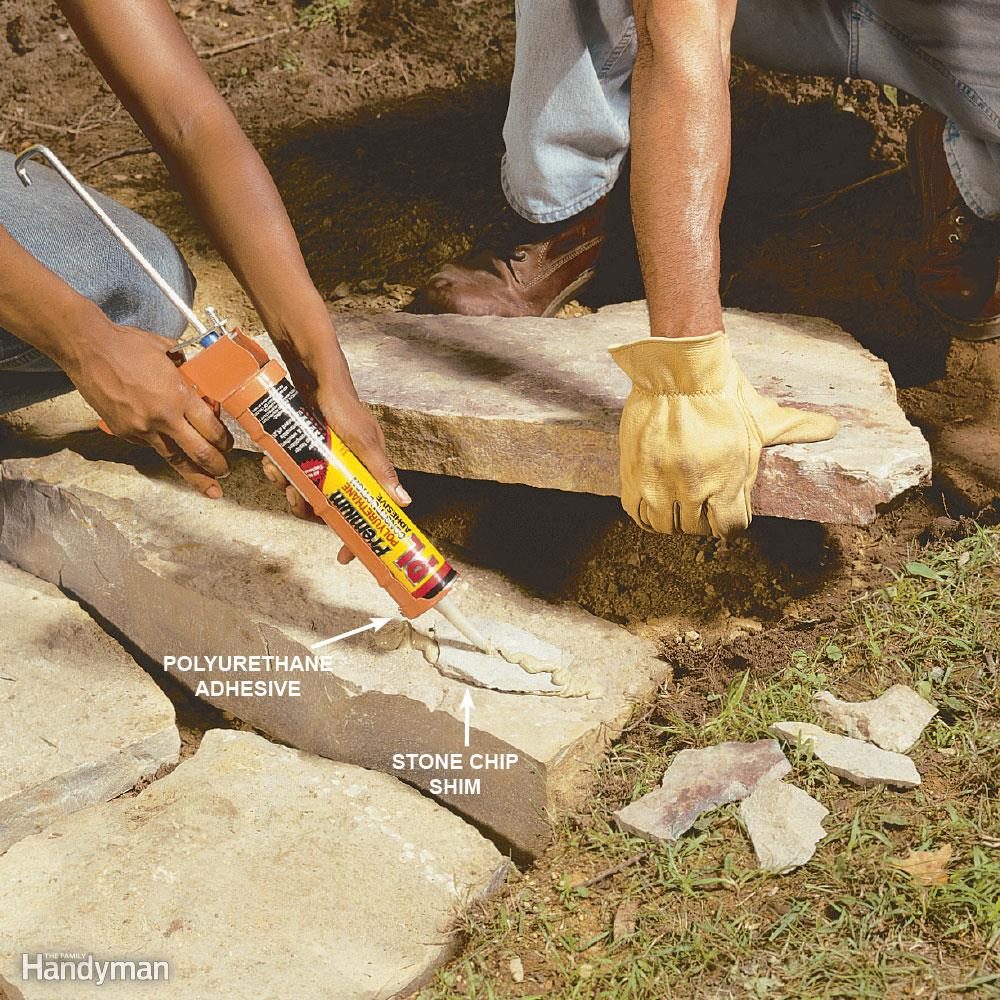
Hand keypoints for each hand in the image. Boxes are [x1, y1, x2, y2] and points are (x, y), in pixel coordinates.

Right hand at [65, 321, 232, 496]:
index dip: (225, 443)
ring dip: (192, 472)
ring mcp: (141, 428)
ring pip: (173, 458)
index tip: (228, 446)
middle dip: (215, 468)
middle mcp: (162, 417)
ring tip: (206, 483)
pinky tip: (171, 449)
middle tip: (224, 474)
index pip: (212, 430)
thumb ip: (189, 371)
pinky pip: (151, 446)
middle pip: (198, 453)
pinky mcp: (124, 432)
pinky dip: (163, 448)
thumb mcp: (170, 353)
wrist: (87, 349)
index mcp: (179, 396)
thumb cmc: (127, 345)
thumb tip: (202, 381)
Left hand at [262, 319, 408, 563]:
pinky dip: (279, 468)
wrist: (307, 362)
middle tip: (296, 498)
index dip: (357, 535)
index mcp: (367, 466)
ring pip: (305, 488)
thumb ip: (379, 467)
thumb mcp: (359, 436)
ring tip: (277, 472)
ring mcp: (322, 455)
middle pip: (329, 505)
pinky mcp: (301, 444)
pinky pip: (289, 469)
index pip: (368, 509)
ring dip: (288, 486)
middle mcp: (346, 464)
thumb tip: (403, 501)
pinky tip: (271, 458)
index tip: (346, 555)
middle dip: (309, 506)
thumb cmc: (339, 396)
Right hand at [610, 331, 838, 539]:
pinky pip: (636, 512)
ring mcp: (660, 485)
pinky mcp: (634, 475)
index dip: (730, 521)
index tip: (726, 510)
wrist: (678, 373)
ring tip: (675, 503)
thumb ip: (796, 428)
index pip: (730, 528)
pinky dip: (645, 512)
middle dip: (701, 519)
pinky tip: (653, 501)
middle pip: (696, 529)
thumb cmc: (723, 394)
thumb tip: (832, 427)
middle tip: (700, 502)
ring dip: (672, 519)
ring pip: (664, 525)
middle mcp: (693, 490)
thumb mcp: (763, 416)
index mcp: (728, 483)